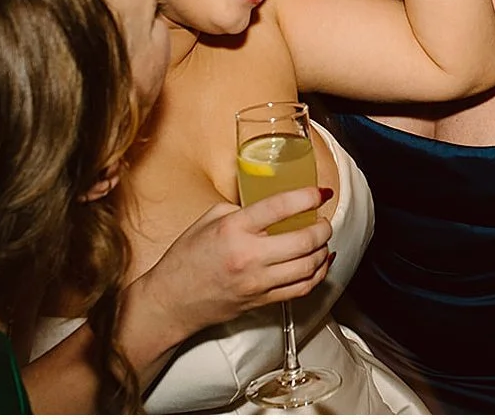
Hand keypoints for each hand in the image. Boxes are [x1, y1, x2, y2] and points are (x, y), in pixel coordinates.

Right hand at [136, 187, 332, 341]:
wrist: (171, 301)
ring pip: (308, 266)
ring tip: (322, 240)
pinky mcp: (263, 301)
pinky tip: (320, 263)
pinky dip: (318, 274)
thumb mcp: (207, 220)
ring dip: (323, 250)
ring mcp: (258, 282)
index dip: (306, 197)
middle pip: (304, 240)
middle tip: (324, 219)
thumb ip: (241, 209)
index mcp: (234, 229)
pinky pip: (301, 288)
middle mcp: (249, 256)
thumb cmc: (185, 260)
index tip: (319, 193)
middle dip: (323, 227)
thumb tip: (272, 206)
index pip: (280, 207)